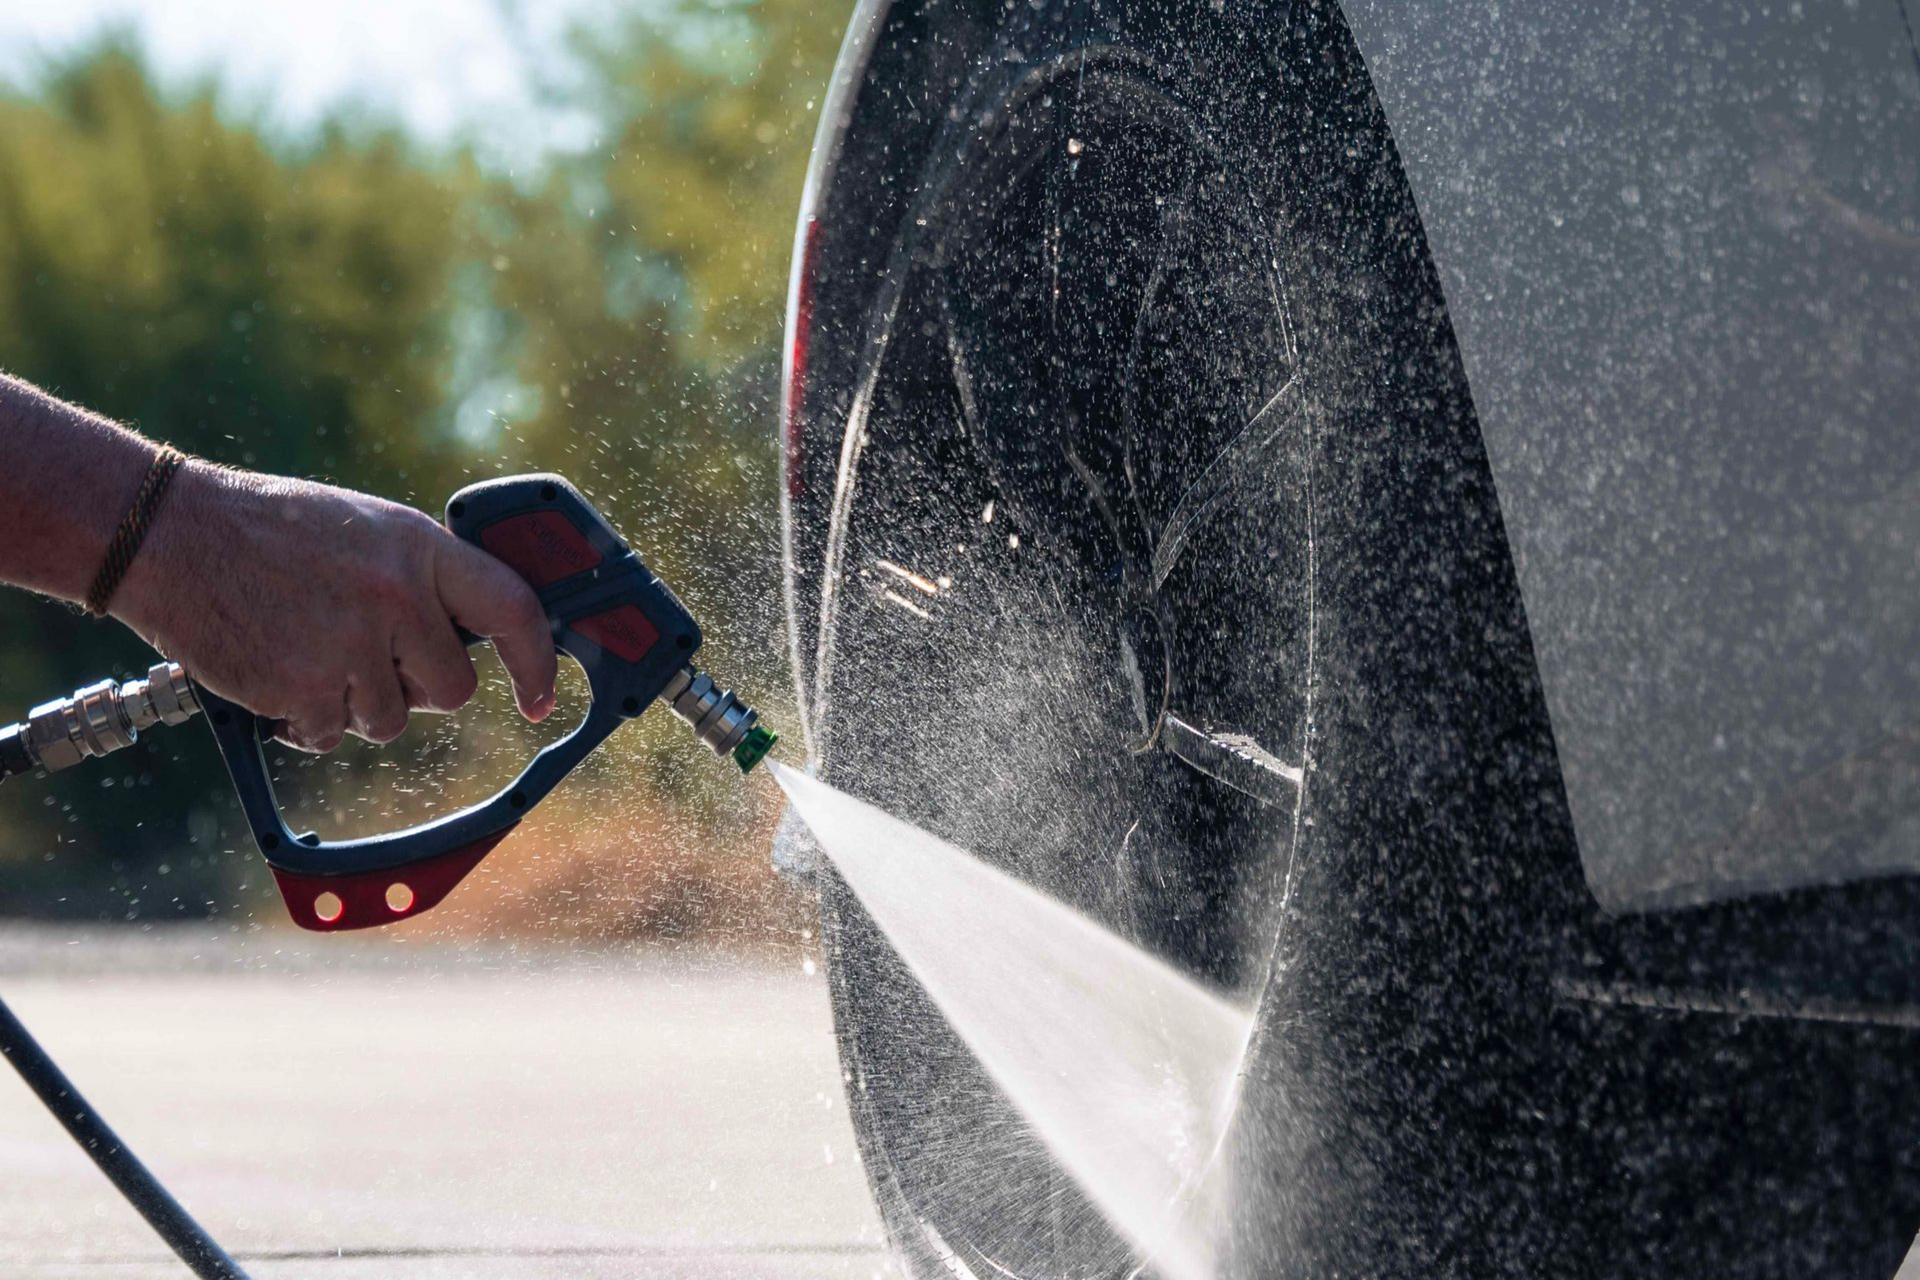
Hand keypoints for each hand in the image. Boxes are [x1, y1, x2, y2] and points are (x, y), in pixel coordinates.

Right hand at [113, 462, 557, 751]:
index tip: (539, 699)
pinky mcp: (305, 689)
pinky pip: (332, 734)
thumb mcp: (366, 529)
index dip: (536, 663)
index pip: (513, 610)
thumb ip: (422, 578)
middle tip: (367, 655)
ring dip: (353, 702)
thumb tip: (473, 633)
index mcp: (419, 548)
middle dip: (417, 687)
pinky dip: (306, 719)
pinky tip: (279, 671)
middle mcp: (395, 596)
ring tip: (308, 648)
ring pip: (389, 720)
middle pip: (452, 689)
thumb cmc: (272, 531)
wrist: (171, 536)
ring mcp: (351, 645)